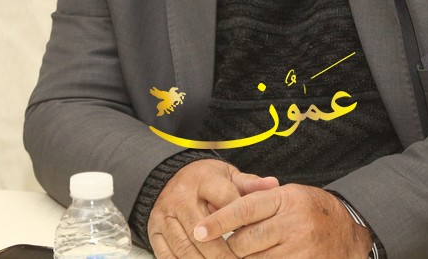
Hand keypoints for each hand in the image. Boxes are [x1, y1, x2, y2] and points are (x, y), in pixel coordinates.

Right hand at [147, 159, 278, 257]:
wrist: (171, 178)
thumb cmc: (207, 182)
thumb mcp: (228, 176)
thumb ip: (249, 184)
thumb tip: (273, 184)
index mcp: (203, 179)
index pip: (224, 201)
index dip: (239, 221)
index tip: (252, 237)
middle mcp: (180, 197)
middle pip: (201, 229)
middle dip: (221, 253)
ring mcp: (164, 215)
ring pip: (184, 245)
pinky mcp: (154, 230)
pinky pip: (166, 254)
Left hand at [192, 184, 373, 257]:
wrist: (349, 232)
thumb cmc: (311, 210)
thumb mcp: (288, 195)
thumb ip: (258, 201)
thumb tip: (220, 211)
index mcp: (285, 199)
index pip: (244, 208)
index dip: (219, 220)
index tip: (198, 231)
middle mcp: (292, 224)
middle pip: (244, 241)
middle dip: (229, 247)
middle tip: (224, 246)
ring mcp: (299, 249)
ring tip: (243, 253)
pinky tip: (258, 258)